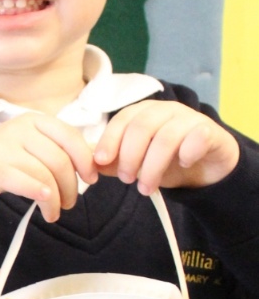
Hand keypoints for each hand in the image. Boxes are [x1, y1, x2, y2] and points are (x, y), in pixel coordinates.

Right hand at [0, 114, 97, 223]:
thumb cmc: (3, 163)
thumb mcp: (33, 150)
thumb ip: (63, 151)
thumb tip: (100, 158)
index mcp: (34, 120)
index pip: (70, 137)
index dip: (85, 160)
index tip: (91, 180)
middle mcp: (20, 128)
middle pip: (59, 159)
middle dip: (71, 186)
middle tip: (69, 204)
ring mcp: (4, 146)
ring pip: (44, 173)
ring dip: (55, 199)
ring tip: (53, 213)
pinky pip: (24, 181)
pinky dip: (39, 194)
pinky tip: (45, 206)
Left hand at [93, 101, 239, 194]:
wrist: (206, 166)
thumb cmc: (167, 161)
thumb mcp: (137, 163)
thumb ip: (114, 162)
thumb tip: (89, 165)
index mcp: (145, 113)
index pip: (123, 119)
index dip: (110, 139)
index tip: (100, 161)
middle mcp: (166, 110)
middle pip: (142, 127)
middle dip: (130, 156)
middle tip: (126, 180)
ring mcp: (190, 118)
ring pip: (166, 137)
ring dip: (153, 166)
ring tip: (146, 188)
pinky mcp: (210, 131)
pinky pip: (197, 137)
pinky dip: (187, 153)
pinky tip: (183, 165)